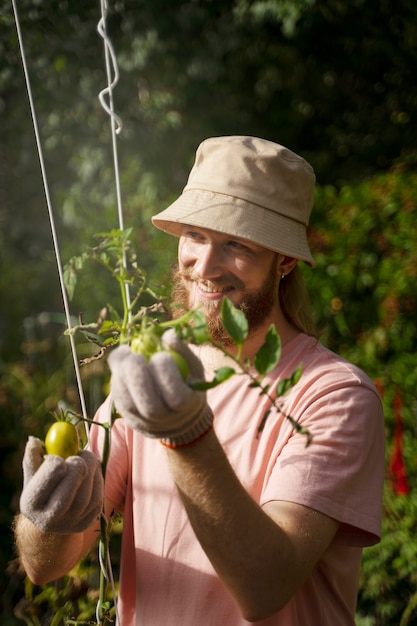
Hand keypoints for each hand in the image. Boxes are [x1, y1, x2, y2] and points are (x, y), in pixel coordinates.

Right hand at [20, 436, 103, 533]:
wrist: (51, 517)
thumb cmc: (42, 487)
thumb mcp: (33, 473)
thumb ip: (33, 456)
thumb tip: (34, 440)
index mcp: (30, 503)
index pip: (44, 482)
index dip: (55, 464)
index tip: (59, 458)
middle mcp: (48, 519)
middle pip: (68, 492)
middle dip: (78, 467)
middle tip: (79, 456)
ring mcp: (69, 524)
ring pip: (87, 495)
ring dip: (91, 470)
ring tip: (86, 460)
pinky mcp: (86, 523)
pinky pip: (97, 497)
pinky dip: (98, 480)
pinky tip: (92, 473)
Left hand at [108, 329, 212, 445]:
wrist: (176, 415)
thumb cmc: (187, 382)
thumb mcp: (193, 367)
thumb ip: (183, 351)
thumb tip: (169, 334)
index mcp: (187, 407)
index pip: (176, 397)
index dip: (166, 375)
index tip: (161, 356)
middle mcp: (164, 420)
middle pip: (148, 405)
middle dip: (139, 377)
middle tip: (137, 356)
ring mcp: (143, 421)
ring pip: (127, 402)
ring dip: (122, 375)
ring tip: (127, 355)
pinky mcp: (127, 416)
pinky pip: (118, 397)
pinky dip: (116, 377)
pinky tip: (122, 361)